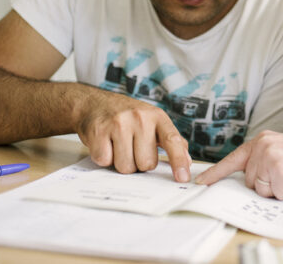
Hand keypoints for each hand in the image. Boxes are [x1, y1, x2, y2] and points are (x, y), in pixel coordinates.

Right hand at [75, 90, 190, 178]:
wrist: (95, 103)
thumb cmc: (129, 117)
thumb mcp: (154, 122)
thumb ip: (172, 141)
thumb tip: (187, 161)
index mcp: (157, 117)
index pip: (172, 140)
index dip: (179, 161)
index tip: (183, 177)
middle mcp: (140, 118)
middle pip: (146, 163)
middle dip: (139, 163)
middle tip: (132, 148)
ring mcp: (119, 123)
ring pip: (126, 167)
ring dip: (121, 162)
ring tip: (118, 146)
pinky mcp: (99, 131)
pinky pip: (105, 161)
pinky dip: (104, 158)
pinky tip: (105, 144)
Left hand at [195, 131, 282, 198]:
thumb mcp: (281, 149)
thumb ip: (261, 158)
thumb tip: (246, 178)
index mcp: (262, 140)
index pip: (233, 159)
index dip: (215, 173)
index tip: (201, 182)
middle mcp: (263, 147)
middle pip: (251, 181)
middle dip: (267, 184)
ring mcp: (271, 160)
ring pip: (262, 190)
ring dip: (278, 189)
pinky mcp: (282, 174)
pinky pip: (277, 195)